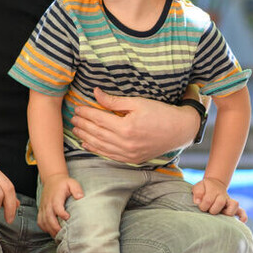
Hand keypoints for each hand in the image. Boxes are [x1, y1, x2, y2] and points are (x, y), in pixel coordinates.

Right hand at [38, 174, 81, 234]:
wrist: (52, 179)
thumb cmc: (63, 183)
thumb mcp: (72, 183)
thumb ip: (76, 189)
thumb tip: (80, 197)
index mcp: (55, 197)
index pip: (57, 207)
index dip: (61, 214)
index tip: (68, 218)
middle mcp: (48, 203)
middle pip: (49, 217)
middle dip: (55, 227)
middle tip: (63, 234)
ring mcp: (43, 207)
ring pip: (43, 221)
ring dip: (50, 229)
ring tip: (58, 236)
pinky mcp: (41, 210)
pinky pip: (40, 221)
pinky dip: (44, 228)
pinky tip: (51, 232)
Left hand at [69, 88, 197, 165]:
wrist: (179, 131)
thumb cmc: (160, 113)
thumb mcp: (138, 102)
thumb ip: (114, 100)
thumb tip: (96, 93)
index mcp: (126, 127)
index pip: (99, 119)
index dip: (86, 113)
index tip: (78, 107)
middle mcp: (125, 143)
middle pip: (97, 133)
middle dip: (83, 124)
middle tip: (73, 117)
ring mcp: (128, 154)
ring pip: (100, 146)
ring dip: (86, 137)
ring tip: (76, 129)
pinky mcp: (131, 159)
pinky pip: (109, 155)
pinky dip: (96, 149)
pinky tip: (87, 144)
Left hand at [191, 177, 242, 217]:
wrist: (214, 185)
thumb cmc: (205, 189)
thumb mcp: (198, 187)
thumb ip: (198, 192)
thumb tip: (198, 202)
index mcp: (214, 190)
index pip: (208, 200)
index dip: (202, 205)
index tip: (200, 206)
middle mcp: (223, 195)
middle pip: (220, 203)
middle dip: (212, 209)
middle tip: (208, 211)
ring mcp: (229, 201)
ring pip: (234, 205)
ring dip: (227, 212)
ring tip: (221, 216)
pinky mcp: (234, 208)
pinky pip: (241, 212)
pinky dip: (242, 216)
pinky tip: (241, 222)